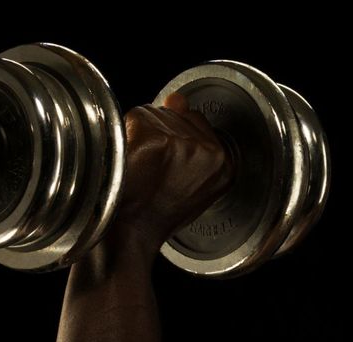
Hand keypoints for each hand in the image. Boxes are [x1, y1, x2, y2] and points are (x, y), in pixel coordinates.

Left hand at [113, 93, 234, 255]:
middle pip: (175, 114)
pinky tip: (132, 162)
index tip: (168, 160)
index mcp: (225, 163)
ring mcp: (181, 143)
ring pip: (154, 114)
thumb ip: (193, 137)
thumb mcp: (192, 179)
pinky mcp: (153, 139)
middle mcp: (209, 151)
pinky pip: (135, 117)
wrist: (132, 231)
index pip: (196, 120)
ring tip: (142, 168)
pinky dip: (126, 135)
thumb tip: (178, 98)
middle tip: (153, 169)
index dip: (177, 136)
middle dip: (160, 132)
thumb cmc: (159, 210)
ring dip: (141, 135)